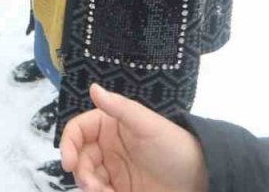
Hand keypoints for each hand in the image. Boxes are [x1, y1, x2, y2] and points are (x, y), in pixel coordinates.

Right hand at [60, 83, 207, 191]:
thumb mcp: (148, 125)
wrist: (199, 179)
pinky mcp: (119, 189)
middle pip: (80, 157)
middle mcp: (108, 146)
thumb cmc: (174, 146)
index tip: (69, 163)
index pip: (79, 130)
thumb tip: (93, 87)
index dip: (68, 143)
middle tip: (92, 186)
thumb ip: (119, 107)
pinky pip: (100, 191)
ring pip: (87, 177)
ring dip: (90, 186)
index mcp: (110, 125)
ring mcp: (113, 169)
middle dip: (81, 171)